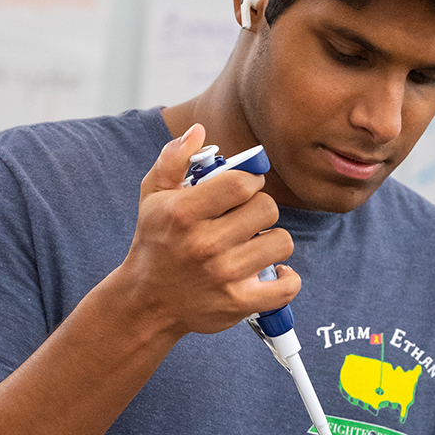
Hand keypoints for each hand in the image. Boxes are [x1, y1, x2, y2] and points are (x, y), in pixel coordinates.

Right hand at [116, 123, 300, 336]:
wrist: (146, 302)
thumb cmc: (155, 244)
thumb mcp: (152, 196)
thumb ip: (173, 159)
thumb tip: (199, 131)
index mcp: (184, 213)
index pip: (242, 183)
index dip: (251, 180)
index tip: (245, 188)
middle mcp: (205, 244)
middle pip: (267, 209)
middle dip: (261, 209)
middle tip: (248, 218)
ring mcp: (224, 276)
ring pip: (281, 242)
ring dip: (272, 241)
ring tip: (255, 244)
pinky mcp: (238, 303)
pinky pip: (287, 286)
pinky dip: (288, 278)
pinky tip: (275, 271)